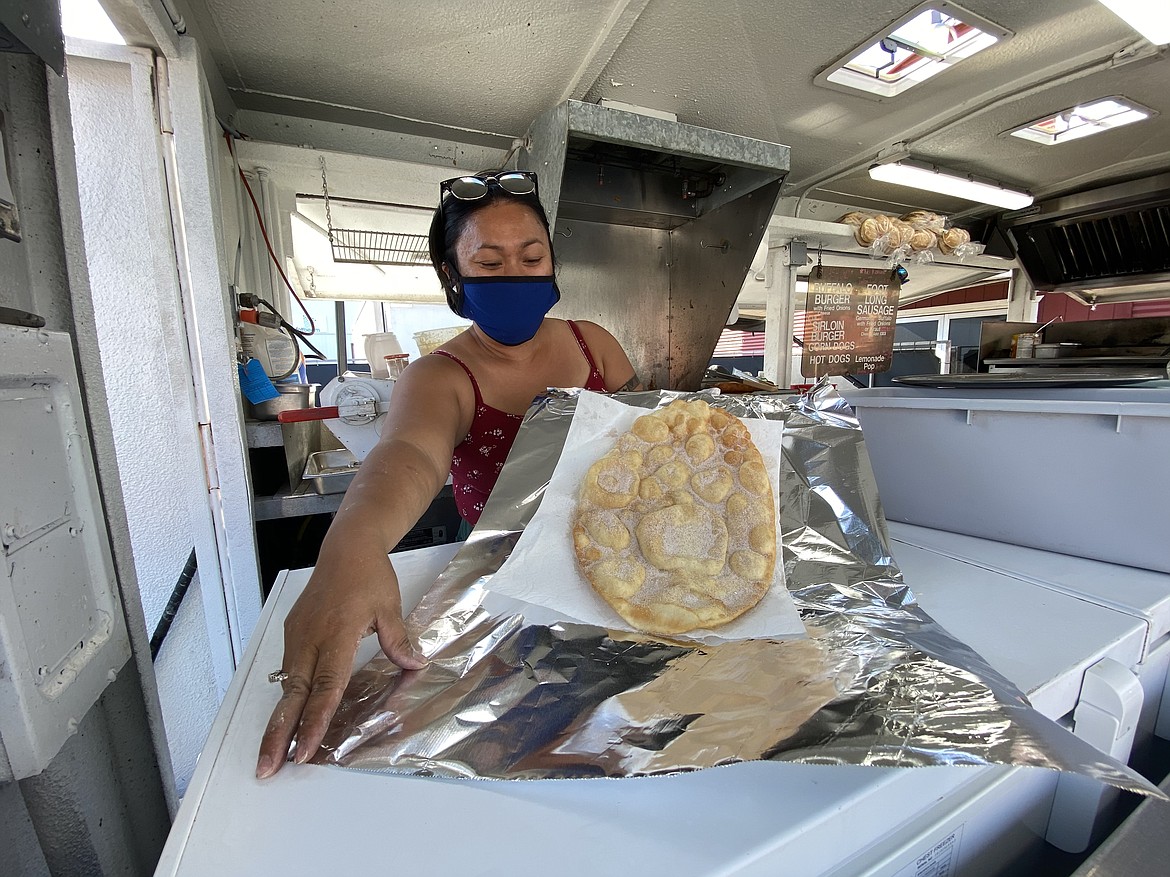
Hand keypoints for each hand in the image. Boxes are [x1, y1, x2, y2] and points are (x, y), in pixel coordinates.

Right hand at [255, 550, 426, 777]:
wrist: (346, 547)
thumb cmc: (369, 576)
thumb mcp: (390, 607)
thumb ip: (398, 640)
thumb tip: (415, 665)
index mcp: (337, 634)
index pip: (325, 688)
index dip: (315, 721)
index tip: (304, 750)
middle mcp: (310, 638)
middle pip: (293, 695)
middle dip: (278, 734)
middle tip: (267, 767)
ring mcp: (298, 635)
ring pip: (286, 686)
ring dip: (278, 720)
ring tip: (270, 753)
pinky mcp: (293, 632)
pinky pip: (288, 670)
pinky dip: (286, 697)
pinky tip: (284, 718)